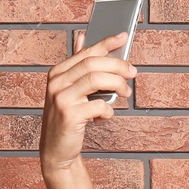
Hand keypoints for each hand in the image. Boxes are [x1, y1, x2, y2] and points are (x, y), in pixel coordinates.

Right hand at [39, 31, 135, 175]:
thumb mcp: (70, 91)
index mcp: (57, 73)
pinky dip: (109, 110)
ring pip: (97, 80)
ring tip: (125, 93)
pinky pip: (99, 105)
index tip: (124, 36)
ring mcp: (61, 99)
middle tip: (132, 72)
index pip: (86, 52)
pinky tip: (105, 115)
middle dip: (118, 65)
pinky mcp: (69, 115)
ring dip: (117, 85)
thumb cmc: (67, 120)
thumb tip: (84, 38)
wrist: (56, 151)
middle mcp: (56, 83)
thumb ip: (77, 67)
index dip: (106, 42)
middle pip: (93, 64)